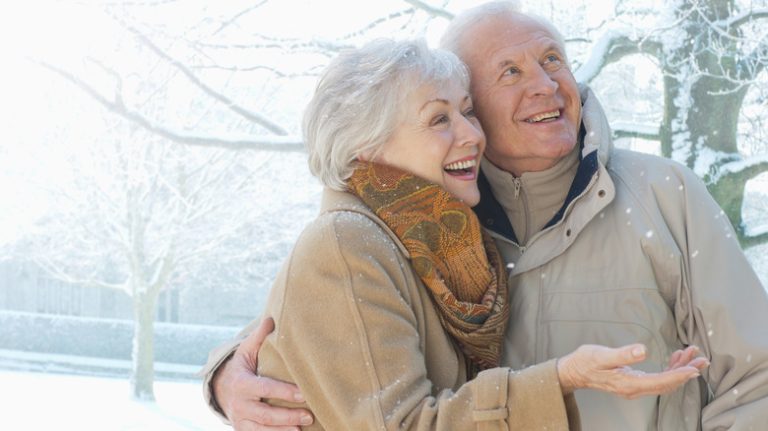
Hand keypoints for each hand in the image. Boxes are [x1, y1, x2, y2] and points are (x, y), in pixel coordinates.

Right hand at [212, 317, 313, 430]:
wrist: (220, 388)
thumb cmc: (241, 366)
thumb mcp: (246, 350)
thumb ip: (258, 337)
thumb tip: (271, 319)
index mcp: (241, 383)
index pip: (265, 389)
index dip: (284, 392)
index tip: (303, 393)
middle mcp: (239, 404)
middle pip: (265, 415)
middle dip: (287, 417)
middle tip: (309, 416)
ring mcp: (240, 420)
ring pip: (262, 430)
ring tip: (302, 429)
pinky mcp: (242, 430)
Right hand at [556, 344, 708, 399]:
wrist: (574, 371)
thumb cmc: (586, 362)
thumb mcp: (602, 355)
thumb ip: (623, 354)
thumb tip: (643, 350)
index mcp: (629, 384)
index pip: (660, 381)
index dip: (679, 375)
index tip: (695, 368)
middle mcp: (635, 389)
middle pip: (667, 383)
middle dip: (686, 372)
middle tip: (702, 359)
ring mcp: (635, 386)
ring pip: (664, 381)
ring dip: (679, 369)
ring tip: (692, 354)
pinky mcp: (633, 381)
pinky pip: (657, 378)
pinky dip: (669, 368)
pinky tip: (674, 357)